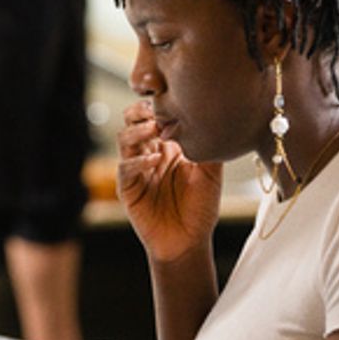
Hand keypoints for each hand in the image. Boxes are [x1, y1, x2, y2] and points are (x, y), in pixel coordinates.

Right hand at [116, 100, 221, 262]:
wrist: (189, 242)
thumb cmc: (200, 209)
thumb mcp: (211, 173)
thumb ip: (209, 147)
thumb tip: (214, 119)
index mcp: (167, 147)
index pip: (153, 117)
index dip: (156, 105)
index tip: (168, 98)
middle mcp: (148, 155)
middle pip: (132, 122)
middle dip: (140, 112)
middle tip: (155, 111)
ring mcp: (136, 171)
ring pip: (124, 140)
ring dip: (137, 132)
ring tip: (155, 130)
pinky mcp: (128, 190)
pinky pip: (124, 169)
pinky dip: (137, 162)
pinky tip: (154, 161)